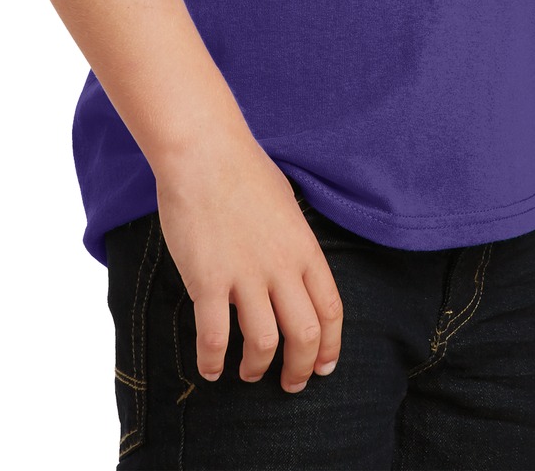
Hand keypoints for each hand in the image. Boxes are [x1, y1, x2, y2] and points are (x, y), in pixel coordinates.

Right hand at [153, 132, 343, 394]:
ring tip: (248, 373)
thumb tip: (294, 268)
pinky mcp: (208, 281)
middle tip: (290, 384)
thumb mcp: (286, 204)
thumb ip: (293, 242)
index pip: (330, 310)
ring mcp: (245, 276)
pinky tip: (210, 369)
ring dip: (257, 367)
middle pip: (304, 335)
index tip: (322, 367)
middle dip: (300, 369)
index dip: (329, 346)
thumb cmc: (242, 169)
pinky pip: (214, 338)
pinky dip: (213, 362)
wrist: (204, 150)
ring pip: (264, 344)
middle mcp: (282, 267)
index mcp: (305, 248)